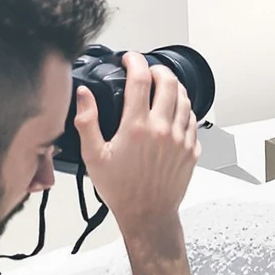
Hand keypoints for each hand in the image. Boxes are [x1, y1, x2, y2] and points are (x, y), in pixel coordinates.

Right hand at [75, 53, 199, 246]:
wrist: (148, 215)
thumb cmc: (120, 190)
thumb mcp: (94, 157)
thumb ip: (87, 122)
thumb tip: (83, 94)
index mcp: (137, 127)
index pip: (140, 79)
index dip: (135, 61)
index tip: (129, 58)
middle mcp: (162, 129)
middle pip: (168, 82)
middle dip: (157, 69)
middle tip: (147, 70)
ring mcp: (181, 139)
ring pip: (184, 98)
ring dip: (173, 86)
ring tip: (161, 87)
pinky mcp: (192, 149)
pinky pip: (192, 119)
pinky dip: (183, 108)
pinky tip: (173, 111)